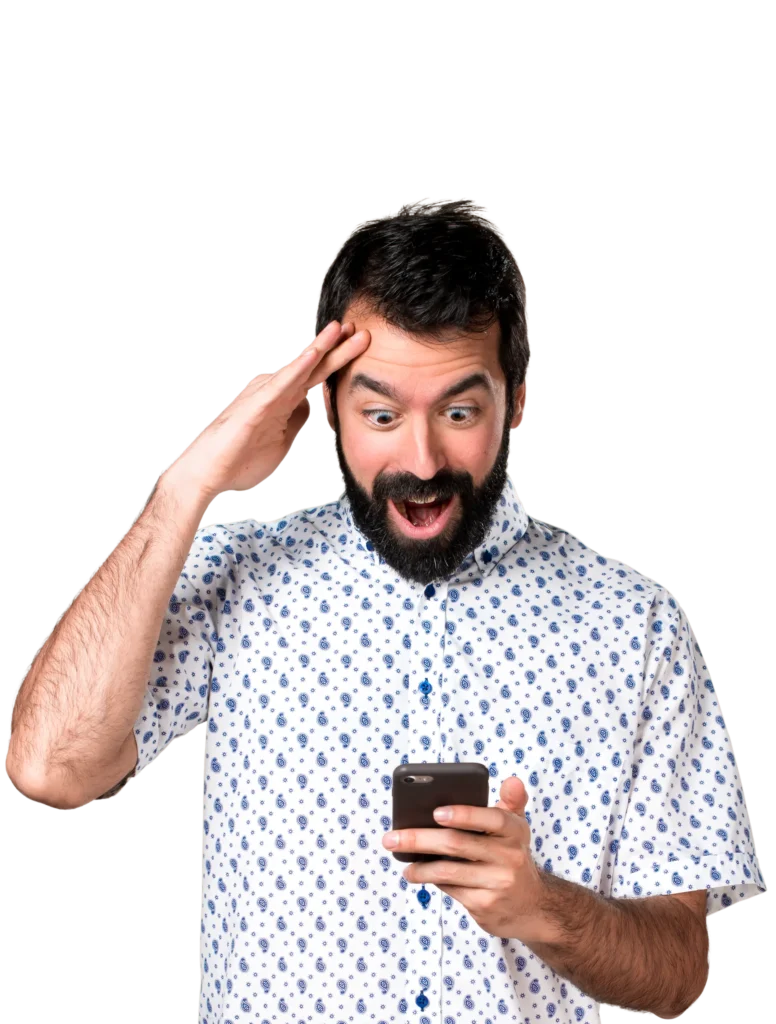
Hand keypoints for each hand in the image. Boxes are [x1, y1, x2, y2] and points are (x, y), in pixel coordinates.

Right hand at [159, 320, 370, 505]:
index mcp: (283, 401)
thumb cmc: (240, 461)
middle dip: (338, 349)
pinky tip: (317, 352)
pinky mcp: (259, 401)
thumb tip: (309, 410)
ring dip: (323, 347)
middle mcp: (276, 391)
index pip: (317, 378)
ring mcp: (267, 393)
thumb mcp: (282, 441)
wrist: (209, 473)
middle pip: (314, 367)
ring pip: (302, 367)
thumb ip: (295, 423)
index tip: (359, 349)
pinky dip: (301, 365)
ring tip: (344, 329)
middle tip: (362, 331)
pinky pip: (284, 380)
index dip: (338, 364)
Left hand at [382, 776, 547, 940]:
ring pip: (448, 870)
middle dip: (420, 839)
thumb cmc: (512, 857)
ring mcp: (498, 883)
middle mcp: (509, 857)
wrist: (532, 907)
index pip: (492, 819)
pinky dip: (432, 880)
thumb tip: (512, 780)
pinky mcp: (485, 906)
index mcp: (514, 831)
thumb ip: (511, 801)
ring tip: (401, 861)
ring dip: (419, 867)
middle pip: (457, 844)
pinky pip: (451, 889)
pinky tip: (420, 875)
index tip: (436, 812)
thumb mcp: (517, 828)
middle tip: (392, 838)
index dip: (465, 814)